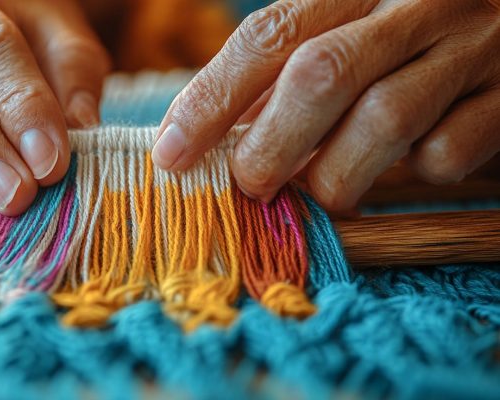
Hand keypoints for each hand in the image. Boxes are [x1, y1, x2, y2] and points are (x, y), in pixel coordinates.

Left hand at [152, 0, 499, 209]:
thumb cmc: (405, 36)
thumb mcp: (345, 31)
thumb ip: (284, 76)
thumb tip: (209, 138)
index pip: (269, 36)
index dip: (212, 97)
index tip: (172, 152)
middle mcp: (414, 5)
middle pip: (321, 75)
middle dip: (271, 145)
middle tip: (249, 182)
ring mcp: (470, 46)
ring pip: (384, 119)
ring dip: (336, 174)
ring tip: (320, 191)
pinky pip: (449, 149)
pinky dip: (417, 170)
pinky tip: (409, 165)